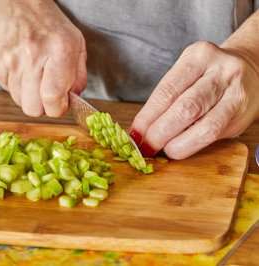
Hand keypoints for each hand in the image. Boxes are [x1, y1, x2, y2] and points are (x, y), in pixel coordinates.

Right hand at [0, 0, 86, 116]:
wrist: (12, 3)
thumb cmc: (48, 24)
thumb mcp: (76, 43)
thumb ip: (79, 76)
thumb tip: (72, 101)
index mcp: (58, 50)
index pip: (53, 99)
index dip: (58, 108)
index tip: (60, 102)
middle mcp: (32, 56)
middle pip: (33, 109)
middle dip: (43, 105)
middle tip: (47, 89)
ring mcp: (9, 61)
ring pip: (20, 102)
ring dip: (29, 94)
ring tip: (33, 73)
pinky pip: (8, 91)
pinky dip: (16, 85)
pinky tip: (20, 67)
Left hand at [130, 41, 258, 158]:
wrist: (250, 70)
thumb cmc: (206, 75)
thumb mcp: (186, 74)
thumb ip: (166, 98)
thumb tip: (140, 131)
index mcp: (199, 56)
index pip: (167, 91)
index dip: (147, 117)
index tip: (134, 134)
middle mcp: (221, 72)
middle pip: (185, 109)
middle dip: (160, 133)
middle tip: (145, 147)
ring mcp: (236, 94)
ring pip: (204, 127)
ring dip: (177, 144)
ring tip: (161, 150)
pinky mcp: (242, 116)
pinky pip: (214, 135)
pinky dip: (192, 145)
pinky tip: (179, 148)